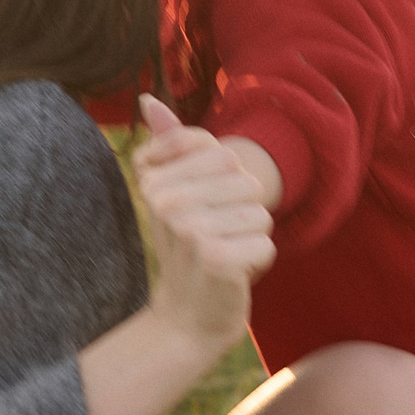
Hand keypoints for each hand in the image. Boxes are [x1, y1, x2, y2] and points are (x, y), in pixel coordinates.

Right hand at [132, 94, 274, 356]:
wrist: (186, 316)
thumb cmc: (188, 247)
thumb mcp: (174, 193)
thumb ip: (169, 143)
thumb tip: (148, 99)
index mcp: (154, 179)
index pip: (220, 152)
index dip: (226, 182)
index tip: (202, 209)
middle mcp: (165, 200)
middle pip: (245, 179)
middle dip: (244, 209)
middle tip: (216, 235)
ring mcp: (190, 230)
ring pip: (261, 211)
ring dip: (252, 236)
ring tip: (224, 253)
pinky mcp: (217, 258)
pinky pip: (266, 243)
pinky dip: (258, 261)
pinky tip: (232, 275)